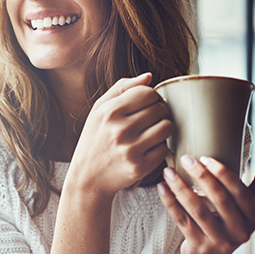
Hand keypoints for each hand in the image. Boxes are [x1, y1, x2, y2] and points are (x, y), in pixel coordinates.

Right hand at [68, 73, 172, 200]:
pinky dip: (159, 148)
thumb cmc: (94, 140)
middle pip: (160, 109)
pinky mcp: (140, 166)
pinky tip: (147, 149)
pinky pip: (164, 148)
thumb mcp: (98, 111)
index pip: (147, 92)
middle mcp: (120, 129)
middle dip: (158, 112)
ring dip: (162, 129)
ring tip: (150, 133)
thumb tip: (148, 76)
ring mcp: (130, 149)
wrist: (87, 177)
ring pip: (167, 127)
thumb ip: (121, 89)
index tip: (144, 105)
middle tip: (147, 121)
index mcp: (109, 112)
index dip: (150, 97)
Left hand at [158, 156, 254, 253]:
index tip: (206, 158)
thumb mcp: (246, 212)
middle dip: (201, 176)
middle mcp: (239, 231)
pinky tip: (162, 187)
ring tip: (168, 171)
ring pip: (197, 209)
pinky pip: (181, 220)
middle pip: (219, 199)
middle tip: (186, 159)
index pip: (240, 192)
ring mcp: (219, 241)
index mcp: (253, 218)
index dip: (223, 174)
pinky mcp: (199, 246)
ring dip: (181, 188)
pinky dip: (170, 202)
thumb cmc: (227, 227)